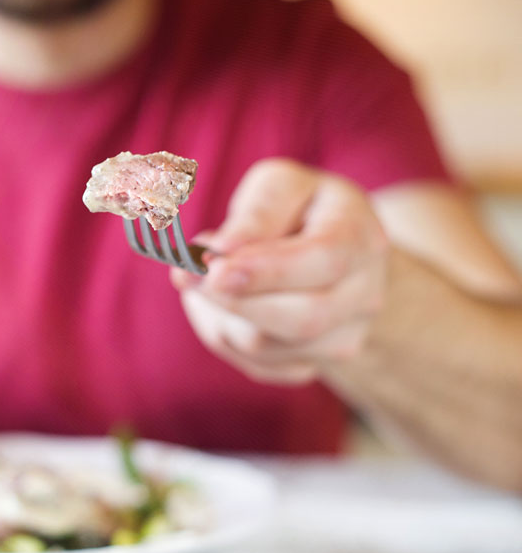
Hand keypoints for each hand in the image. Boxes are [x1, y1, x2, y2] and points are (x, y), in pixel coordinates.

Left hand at [171, 158, 388, 383]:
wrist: (333, 249)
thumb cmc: (298, 210)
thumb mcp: (280, 188)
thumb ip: (255, 214)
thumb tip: (222, 249)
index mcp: (361, 236)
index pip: (324, 261)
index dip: (267, 271)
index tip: (215, 269)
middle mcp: (366, 292)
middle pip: (303, 318)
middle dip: (233, 300)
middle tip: (186, 276)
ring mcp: (347, 335)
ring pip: (269, 346)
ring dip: (220, 315)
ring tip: (206, 280)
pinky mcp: (317, 362)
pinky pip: (258, 364)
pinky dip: (226, 335)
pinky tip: (226, 304)